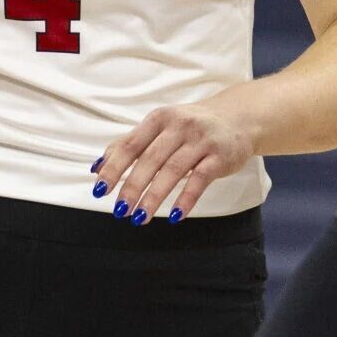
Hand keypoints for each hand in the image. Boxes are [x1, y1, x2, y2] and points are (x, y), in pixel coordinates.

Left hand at [90, 98, 252, 223]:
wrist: (238, 118)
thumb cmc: (191, 126)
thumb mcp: (161, 127)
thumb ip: (131, 144)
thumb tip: (97, 167)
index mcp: (159, 119)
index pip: (130, 144)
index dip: (113, 167)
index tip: (100, 189)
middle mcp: (179, 126)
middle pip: (150, 159)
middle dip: (132, 186)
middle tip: (119, 210)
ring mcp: (200, 140)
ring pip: (173, 171)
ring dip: (154, 196)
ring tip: (139, 218)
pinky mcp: (219, 156)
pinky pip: (200, 180)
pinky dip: (186, 199)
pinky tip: (174, 216)